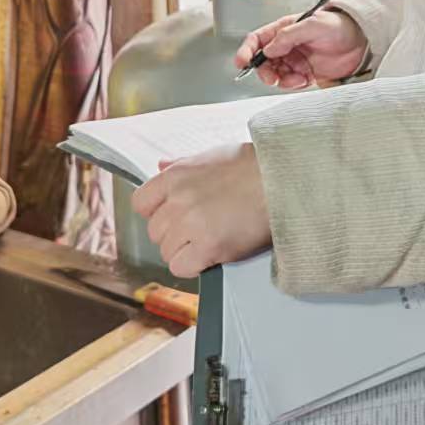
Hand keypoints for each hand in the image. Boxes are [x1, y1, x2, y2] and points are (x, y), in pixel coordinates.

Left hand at [132, 142, 271, 277]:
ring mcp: (192, 224)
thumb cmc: (253, 167)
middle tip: (200, 229)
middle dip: (174, 234)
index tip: (174, 216)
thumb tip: (161, 165)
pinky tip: (212, 253)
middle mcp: (178, 200)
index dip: (156, 213)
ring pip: (167, 252)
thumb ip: (182, 165)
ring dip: (185, 251)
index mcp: (176, 176)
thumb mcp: (212, 156)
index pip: (141, 203)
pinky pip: (181, 267)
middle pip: (154, 232)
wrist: (284, 179)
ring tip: (211, 238)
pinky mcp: (209, 246)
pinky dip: (194, 266)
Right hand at [236, 9, 367, 88]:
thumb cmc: (340, 25)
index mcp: (285, 29)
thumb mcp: (314, 24)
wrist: (363, 40)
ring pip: (276, 74)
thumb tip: (269, 48)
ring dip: (281, 79)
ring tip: (296, 78)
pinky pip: (290, 82)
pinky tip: (303, 80)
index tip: (242, 62)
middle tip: (271, 77)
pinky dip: (292, 84)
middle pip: (263, 60)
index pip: (258, 39)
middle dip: (264, 70)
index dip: (247, 50)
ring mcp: (296, 60)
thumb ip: (289, 35)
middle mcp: (287, 45)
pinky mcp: (306, 73)